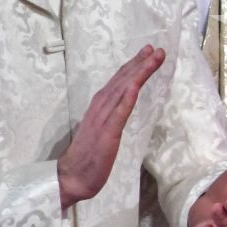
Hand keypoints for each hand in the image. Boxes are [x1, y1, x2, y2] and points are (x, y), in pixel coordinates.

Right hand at [59, 46, 165, 209]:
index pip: (118, 83)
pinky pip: (118, 113)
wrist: (71, 178)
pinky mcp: (106, 133)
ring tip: (153, 57)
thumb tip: (119, 109)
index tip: (147, 53)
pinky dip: (127, 97)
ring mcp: (102, 120)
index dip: (133, 67)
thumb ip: (109, 118)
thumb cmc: (87, 158)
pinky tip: (136, 85)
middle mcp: (99, 108)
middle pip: (122, 80)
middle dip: (139, 63)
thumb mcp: (102, 133)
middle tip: (155, 48)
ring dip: (138, 72)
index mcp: (99, 108)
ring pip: (122, 90)